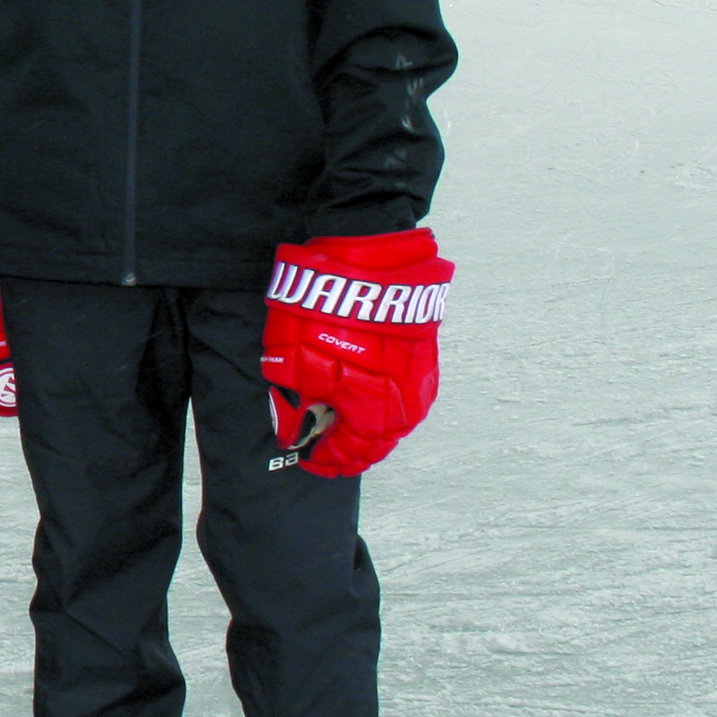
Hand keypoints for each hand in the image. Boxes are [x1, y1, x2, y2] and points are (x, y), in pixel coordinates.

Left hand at [260, 229, 452, 476]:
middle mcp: (407, 405)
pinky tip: (362, 392)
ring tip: (340, 421)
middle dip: (349, 447)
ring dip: (367, 423)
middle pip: (377, 441)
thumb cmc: (325, 312)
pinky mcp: (425, 353)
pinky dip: (381, 399)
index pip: (350, 454)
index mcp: (376, 416)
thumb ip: (294, 406)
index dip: (325, 459)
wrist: (369, 256)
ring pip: (394, 417)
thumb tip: (292, 430)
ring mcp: (422, 379)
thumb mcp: (291, 364)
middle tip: (324, 447)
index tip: (307, 458)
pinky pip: (403, 391)